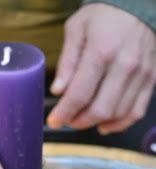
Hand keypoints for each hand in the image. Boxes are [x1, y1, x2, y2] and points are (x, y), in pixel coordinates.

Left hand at [48, 4, 155, 133]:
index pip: (80, 94)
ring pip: (117, 114)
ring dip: (95, 123)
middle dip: (78, 121)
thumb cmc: (104, 17)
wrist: (138, 5)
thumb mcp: (76, 29)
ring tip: (82, 119)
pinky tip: (104, 125)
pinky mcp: (151, 80)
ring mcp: (141, 74)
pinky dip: (118, 124)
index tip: (53, 121)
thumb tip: (58, 90)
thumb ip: (67, 61)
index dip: (64, 112)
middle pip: (99, 109)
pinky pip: (135, 112)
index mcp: (102, 51)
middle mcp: (125, 64)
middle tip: (67, 120)